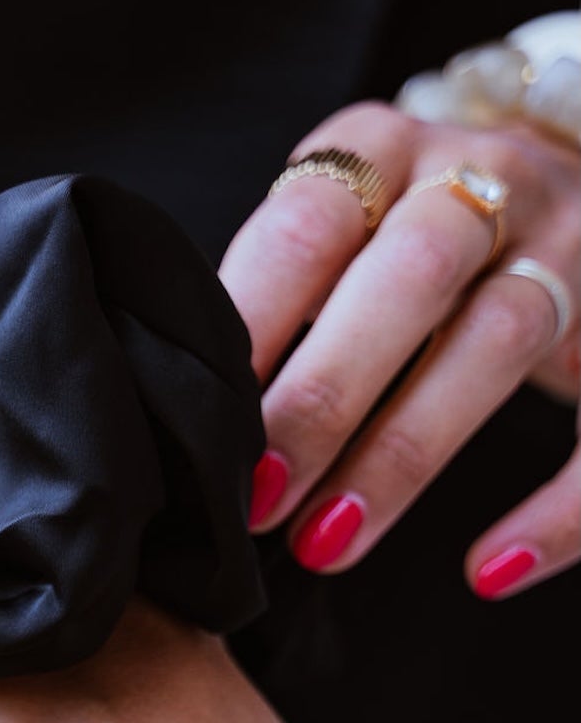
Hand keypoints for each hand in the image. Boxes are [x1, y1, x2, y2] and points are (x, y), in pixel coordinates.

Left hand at [220, 101, 579, 597]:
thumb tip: (180, 418)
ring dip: (404, 452)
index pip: (310, 221)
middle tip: (256, 497)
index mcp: (385, 150)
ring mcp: (573, 242)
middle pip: (411, 276)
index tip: (199, 416)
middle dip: (324, 395)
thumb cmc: (403, 237)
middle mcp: (489, 177)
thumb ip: (279, 296)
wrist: (569, 178)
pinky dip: (554, 511)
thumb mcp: (343, 228)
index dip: (254, 320)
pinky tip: (485, 572)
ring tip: (325, 542)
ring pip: (499, 339)